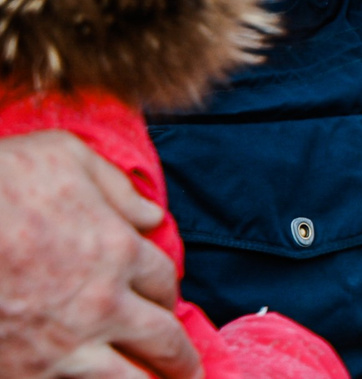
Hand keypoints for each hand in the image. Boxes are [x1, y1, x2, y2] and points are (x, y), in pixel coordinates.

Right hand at [0, 132, 199, 378]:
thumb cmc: (0, 182)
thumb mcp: (68, 156)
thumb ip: (116, 187)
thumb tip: (151, 214)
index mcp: (119, 252)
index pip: (164, 281)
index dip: (169, 293)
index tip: (168, 302)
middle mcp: (103, 305)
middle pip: (162, 339)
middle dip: (180, 357)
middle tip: (190, 368)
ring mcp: (65, 346)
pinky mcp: (25, 372)